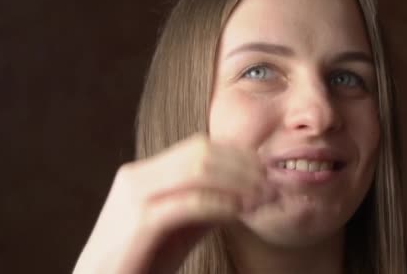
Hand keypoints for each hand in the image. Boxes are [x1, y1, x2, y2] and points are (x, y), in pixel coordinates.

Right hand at [73, 134, 275, 273]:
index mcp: (144, 172)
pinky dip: (221, 203)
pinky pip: (189, 202)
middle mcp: (136, 176)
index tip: (266, 171)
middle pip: (200, 151)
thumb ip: (205, 204)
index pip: (199, 146)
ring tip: (262, 197)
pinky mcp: (140, 223)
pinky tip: (240, 212)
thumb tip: (244, 191)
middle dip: (242, 165)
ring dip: (238, 181)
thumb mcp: (179, 227)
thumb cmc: (141, 260)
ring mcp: (135, 196)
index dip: (237, 154)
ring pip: (197, 169)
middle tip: (271, 183)